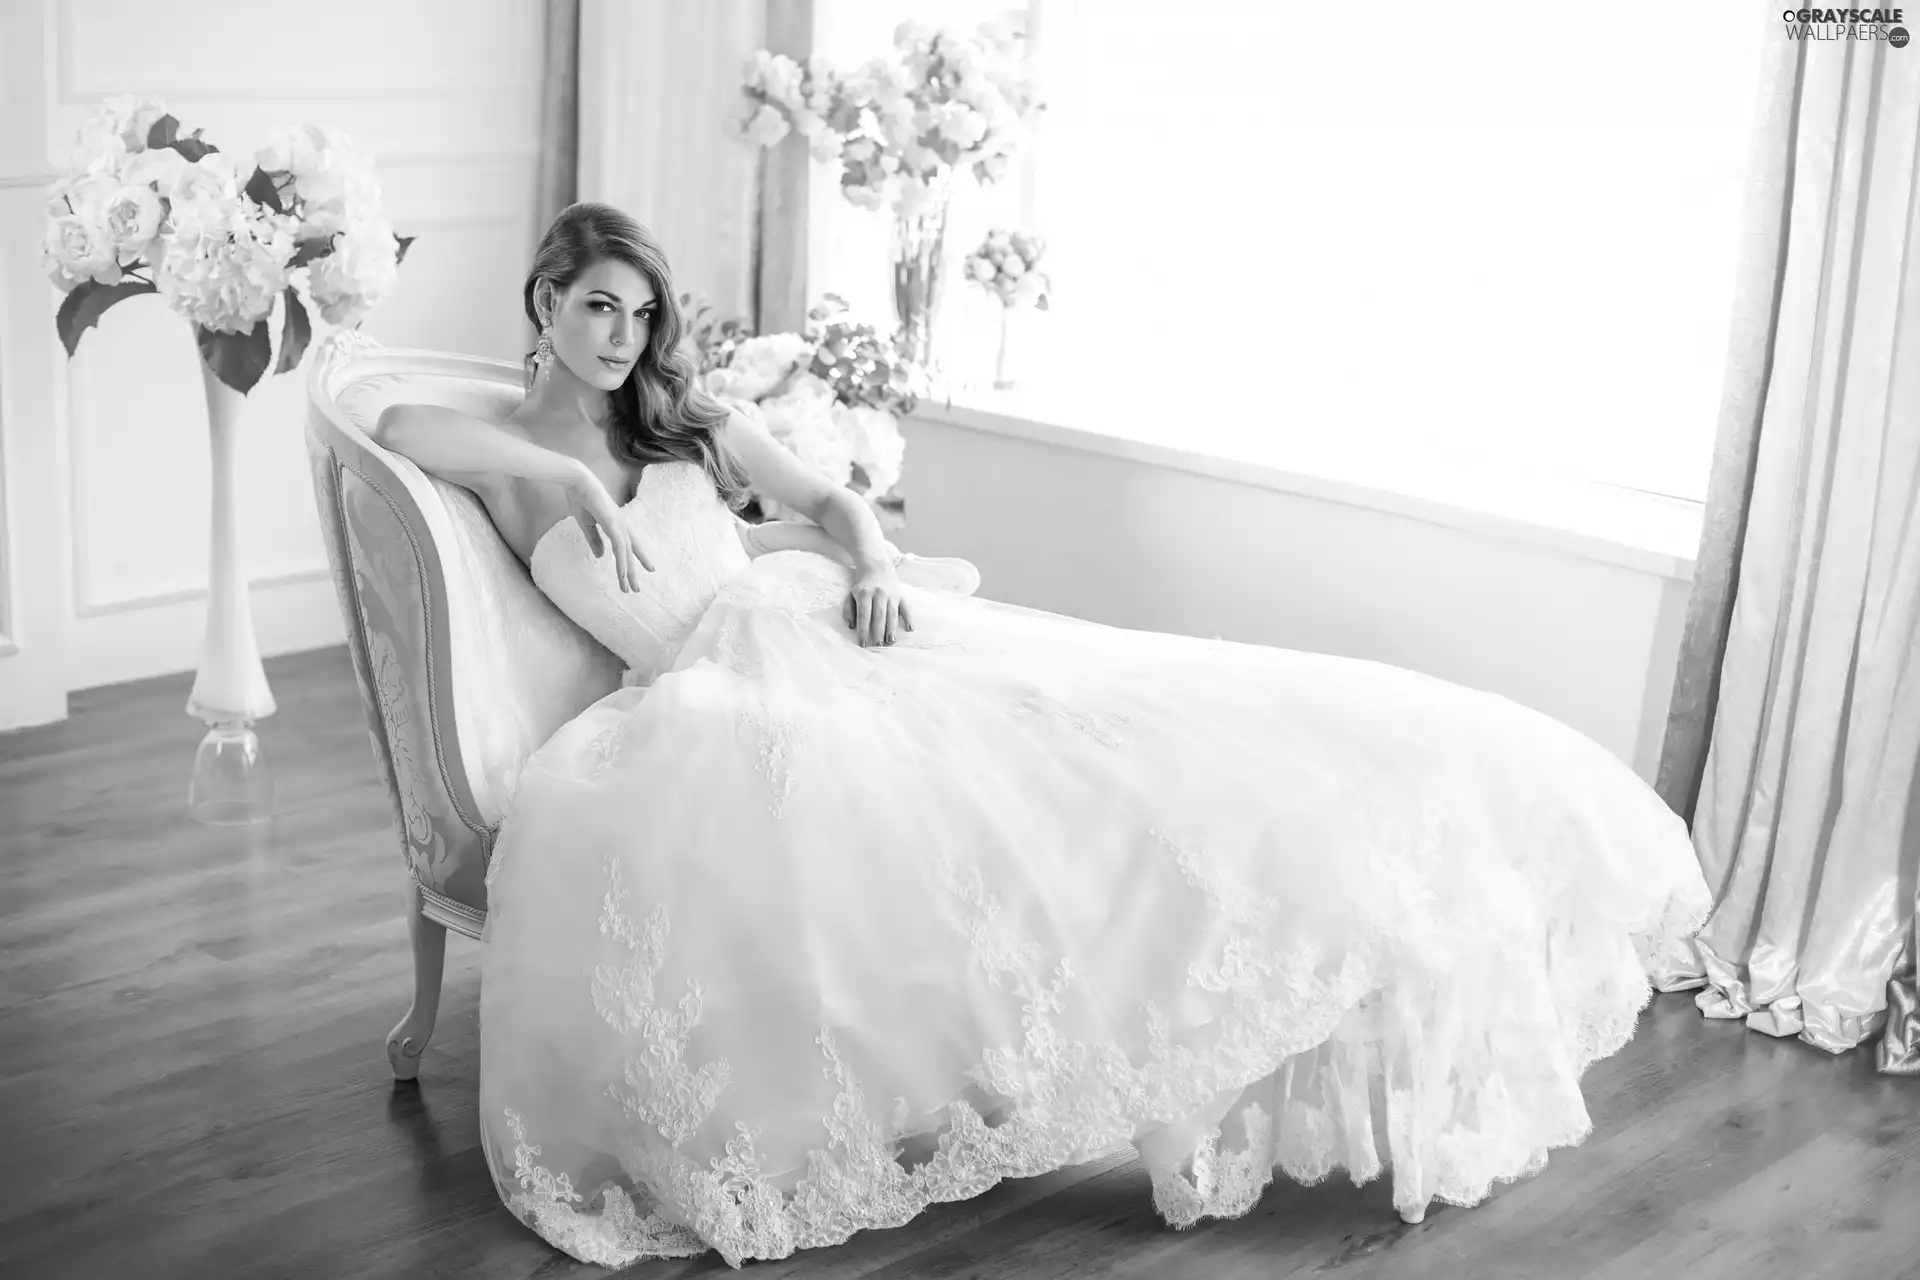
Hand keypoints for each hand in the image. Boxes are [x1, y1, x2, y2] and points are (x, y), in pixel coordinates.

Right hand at [563, 465, 653, 589]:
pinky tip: (623, 575)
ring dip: (628, 572)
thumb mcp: (587, 525)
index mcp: (616, 523)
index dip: (638, 557)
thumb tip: (601, 556)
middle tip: (637, 588)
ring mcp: (619, 524)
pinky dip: (621, 563)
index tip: (648, 569)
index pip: (631, 544)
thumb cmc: (581, 499)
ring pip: (626, 554)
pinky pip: (620, 548)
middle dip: (634, 570)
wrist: (577, 483)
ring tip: (630, 589)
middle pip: (631, 552)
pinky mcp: (613, 525)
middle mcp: (622, 524)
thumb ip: (595, 541)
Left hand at [844, 563, 912, 646]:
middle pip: (879, 616)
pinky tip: (910, 629)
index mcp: (865, 594)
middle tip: (877, 645)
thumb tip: (851, 625)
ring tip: (890, 641)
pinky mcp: (901, 596)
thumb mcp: (851, 594)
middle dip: (878, 631)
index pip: (863, 615)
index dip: (863, 630)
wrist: (876, 565)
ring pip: (892, 614)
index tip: (862, 643)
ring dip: (892, 628)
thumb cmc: (862, 585)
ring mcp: (892, 595)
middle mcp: (879, 594)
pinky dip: (909, 618)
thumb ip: (848, 609)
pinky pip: (906, 608)